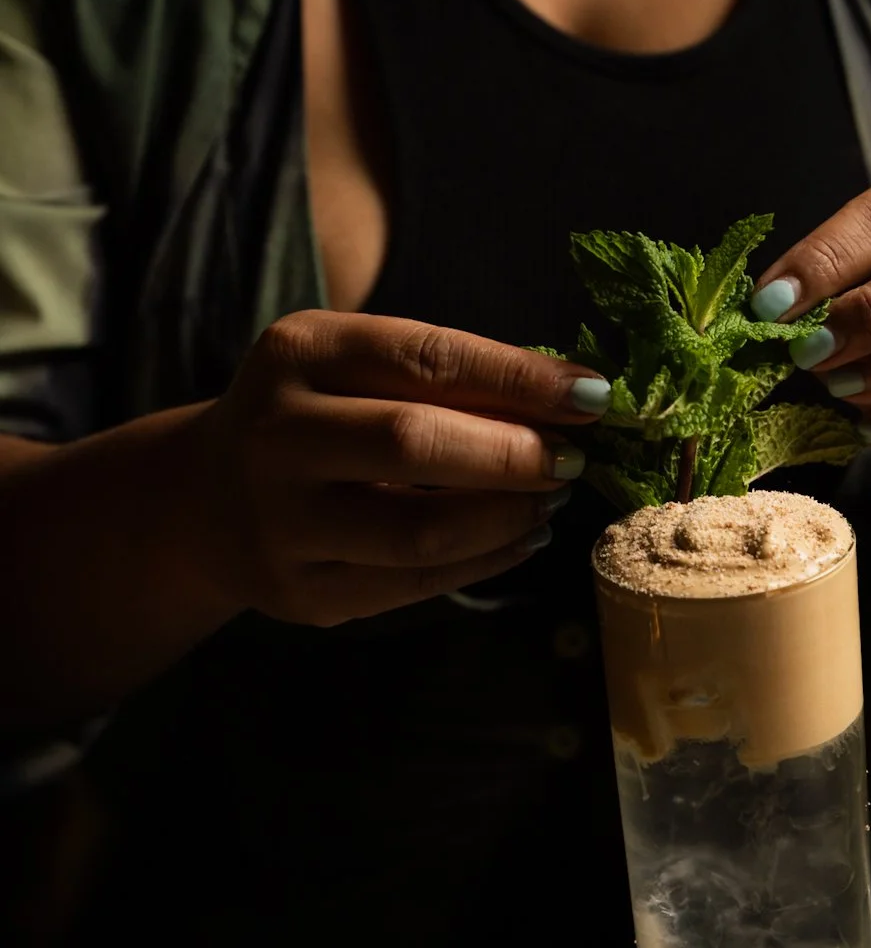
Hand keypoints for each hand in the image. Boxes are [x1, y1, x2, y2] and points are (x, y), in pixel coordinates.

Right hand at [194, 311, 611, 624]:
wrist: (201, 501)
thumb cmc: (314, 416)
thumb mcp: (355, 368)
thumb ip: (446, 376)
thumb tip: (573, 397)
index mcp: (297, 353)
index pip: (424, 358)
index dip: (518, 378)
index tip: (593, 394)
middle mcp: (275, 435)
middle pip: (414, 442)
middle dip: (514, 453)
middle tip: (573, 458)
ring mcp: (279, 523)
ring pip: (418, 530)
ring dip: (507, 514)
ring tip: (552, 499)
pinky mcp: (300, 593)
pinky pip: (413, 585)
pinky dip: (485, 560)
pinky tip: (521, 537)